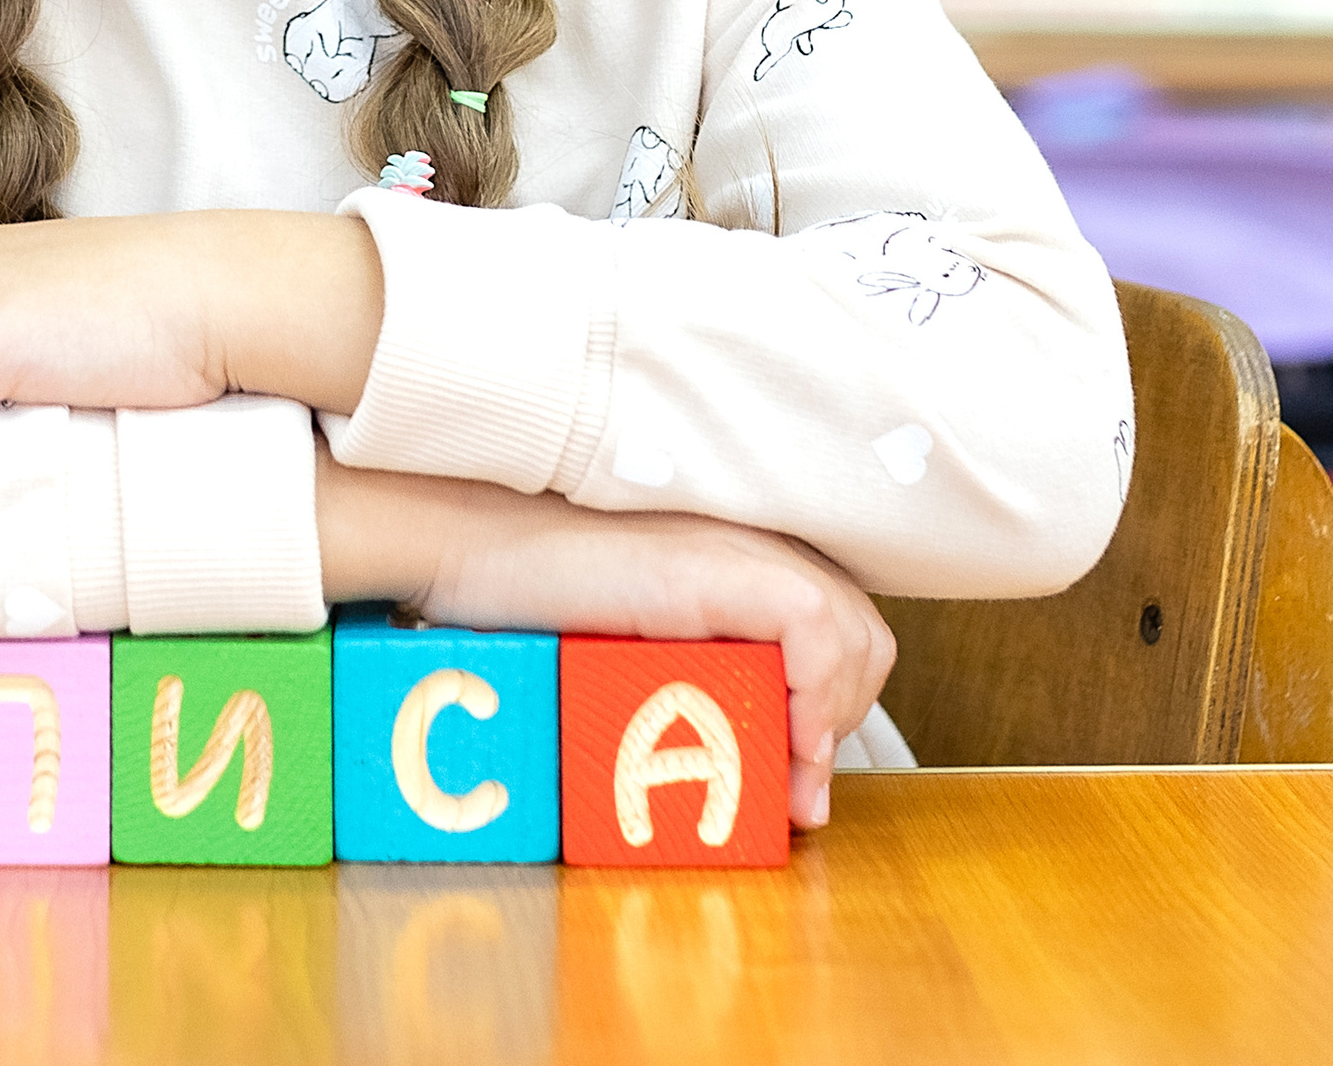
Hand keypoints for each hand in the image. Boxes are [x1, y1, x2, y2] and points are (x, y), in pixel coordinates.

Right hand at [316, 449, 896, 831]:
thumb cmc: (530, 597)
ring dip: (832, 719)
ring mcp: (736, 549)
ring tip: (785, 778)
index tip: (799, 783)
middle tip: (794, 791)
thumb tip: (741, 761)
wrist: (471, 547)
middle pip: (861, 630)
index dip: (835, 709)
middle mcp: (751, 541)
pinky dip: (818, 690)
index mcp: (736, 554)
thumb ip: (684, 672)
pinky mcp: (714, 566)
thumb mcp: (629, 641)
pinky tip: (785, 740)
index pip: (840, 626)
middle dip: (841, 722)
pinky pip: (813, 624)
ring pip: (852, 630)